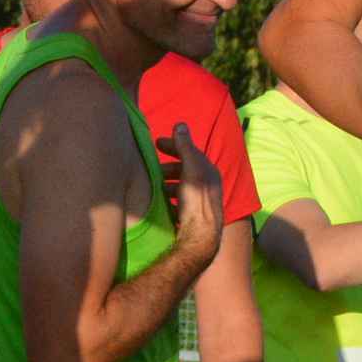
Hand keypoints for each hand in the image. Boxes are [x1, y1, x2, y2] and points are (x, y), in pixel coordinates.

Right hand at [158, 124, 226, 250]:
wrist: (200, 237)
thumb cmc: (196, 201)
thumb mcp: (191, 169)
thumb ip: (185, 147)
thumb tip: (180, 124)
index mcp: (209, 172)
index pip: (190, 152)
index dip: (174, 145)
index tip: (156, 142)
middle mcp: (207, 186)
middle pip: (185, 170)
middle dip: (168, 166)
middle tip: (152, 166)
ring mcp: (200, 203)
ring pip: (181, 186)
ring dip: (166, 182)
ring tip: (153, 184)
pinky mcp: (192, 218)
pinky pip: (178, 202)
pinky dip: (168, 198)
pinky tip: (159, 201)